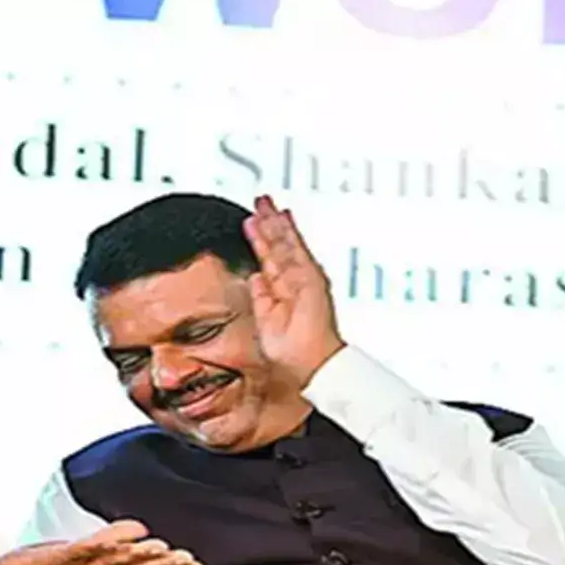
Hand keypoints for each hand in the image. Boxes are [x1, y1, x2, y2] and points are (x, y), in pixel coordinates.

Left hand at [0, 521, 202, 564]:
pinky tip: (111, 542)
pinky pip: (79, 552)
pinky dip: (96, 547)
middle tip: (189, 562)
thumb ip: (114, 544)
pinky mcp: (57, 559)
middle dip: (163, 564)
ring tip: (160, 550)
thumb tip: (140, 532)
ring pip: (112, 560)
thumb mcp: (86, 554)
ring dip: (136, 556)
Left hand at [242, 195, 345, 385]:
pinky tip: (280, 217)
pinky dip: (287, 232)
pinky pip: (294, 249)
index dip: (263, 240)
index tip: (255, 222)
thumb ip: (262, 295)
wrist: (309, 362)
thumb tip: (255, 277)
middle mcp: (296, 280)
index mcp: (285, 291)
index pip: (272, 260)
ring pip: (285, 243)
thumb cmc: (291, 350)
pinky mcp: (310, 276)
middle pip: (279, 246)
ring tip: (263, 204)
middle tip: (259, 202)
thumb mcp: (266, 318)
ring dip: (274, 222)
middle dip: (269, 224)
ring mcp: (304, 277)